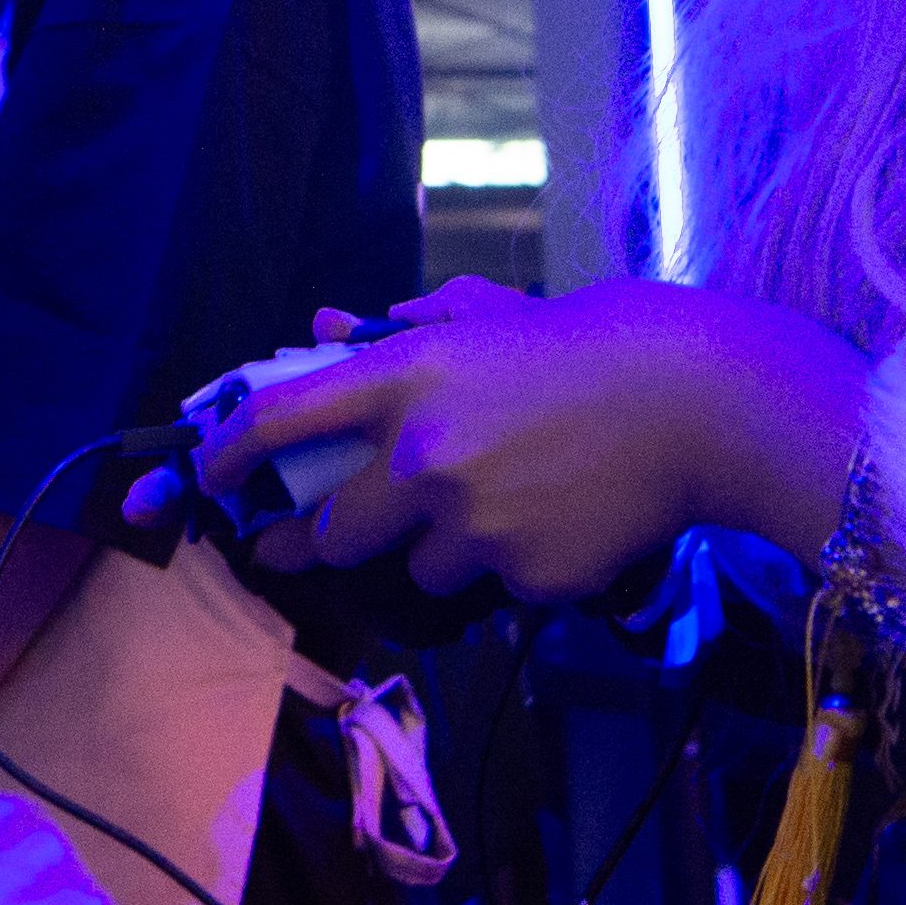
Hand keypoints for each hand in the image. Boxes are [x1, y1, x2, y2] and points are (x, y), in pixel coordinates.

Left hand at [173, 279, 867, 603]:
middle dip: (340, 535)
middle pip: (332, 533)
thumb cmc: (591, 343)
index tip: (208, 479)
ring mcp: (473, 525)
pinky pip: (495, 589)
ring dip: (445, 548)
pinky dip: (515, 564)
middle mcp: (423, 456)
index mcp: (406, 378)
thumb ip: (400, 327)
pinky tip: (564, 516)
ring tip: (514, 497)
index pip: (276, 422)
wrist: (698, 402)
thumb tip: (326, 330)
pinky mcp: (523, 575)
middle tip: (367, 522)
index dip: (225, 458)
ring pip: (419, 569)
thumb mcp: (487, 316)